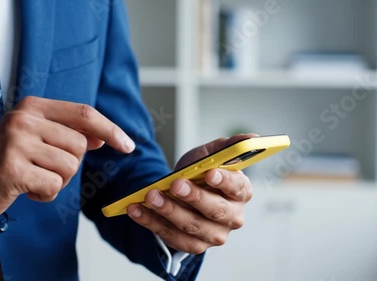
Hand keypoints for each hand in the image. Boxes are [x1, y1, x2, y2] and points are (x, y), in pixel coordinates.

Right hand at [0, 96, 134, 229]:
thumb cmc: (4, 162)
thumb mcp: (36, 139)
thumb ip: (68, 133)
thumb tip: (103, 136)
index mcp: (32, 106)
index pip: (84, 113)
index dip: (111, 129)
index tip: (128, 146)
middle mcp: (23, 119)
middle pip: (79, 145)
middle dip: (69, 165)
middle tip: (44, 169)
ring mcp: (15, 142)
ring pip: (69, 167)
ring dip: (57, 181)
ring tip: (33, 179)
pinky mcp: (11, 169)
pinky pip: (53, 185)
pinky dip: (45, 195)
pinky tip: (25, 190)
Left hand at [126, 134, 255, 253]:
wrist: (181, 194)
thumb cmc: (200, 173)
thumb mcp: (210, 155)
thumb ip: (227, 147)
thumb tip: (252, 136)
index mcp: (241, 192)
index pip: (237, 188)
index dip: (224, 181)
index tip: (209, 173)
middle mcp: (233, 217)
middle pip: (215, 211)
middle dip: (193, 197)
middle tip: (174, 184)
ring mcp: (215, 235)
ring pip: (192, 226)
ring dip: (168, 211)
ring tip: (150, 196)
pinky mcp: (195, 246)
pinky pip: (172, 237)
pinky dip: (152, 223)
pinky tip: (136, 210)